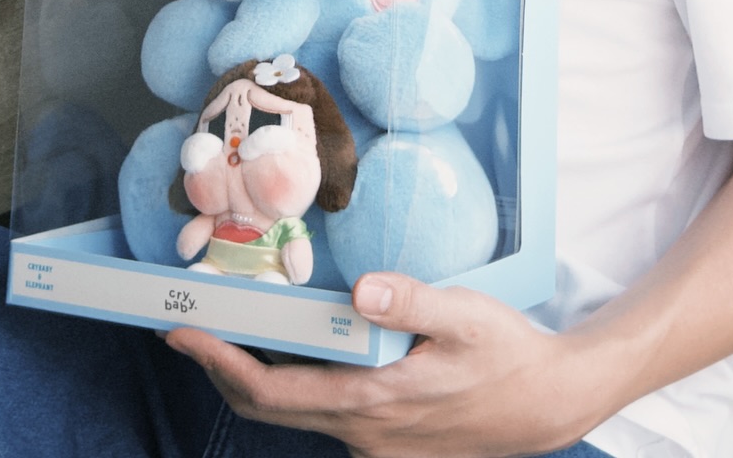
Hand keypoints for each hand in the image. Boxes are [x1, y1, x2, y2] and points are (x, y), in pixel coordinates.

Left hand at [166, 272, 601, 457]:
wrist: (549, 406)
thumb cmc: (508, 355)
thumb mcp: (466, 316)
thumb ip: (411, 300)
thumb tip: (362, 290)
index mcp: (373, 400)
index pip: (273, 389)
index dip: (220, 363)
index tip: (183, 333)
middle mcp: (364, 433)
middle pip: (270, 407)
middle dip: (222, 369)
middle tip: (187, 328)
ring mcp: (375, 445)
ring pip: (296, 413)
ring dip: (258, 378)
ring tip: (236, 329)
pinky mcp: (388, 443)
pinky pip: (326, 417)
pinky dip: (296, 386)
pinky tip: (299, 350)